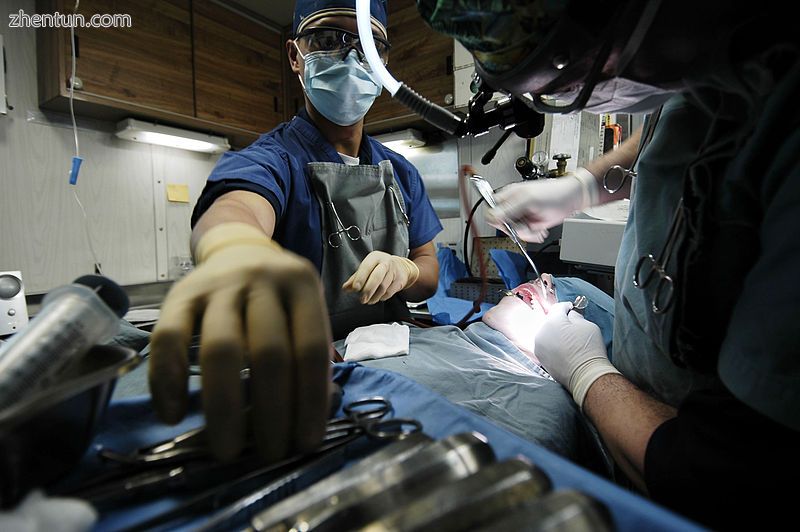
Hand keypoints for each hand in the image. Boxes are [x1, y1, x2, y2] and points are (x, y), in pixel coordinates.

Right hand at [148, 223, 330, 461]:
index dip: (310, 401)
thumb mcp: (305, 312)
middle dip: (272, 413)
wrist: (238, 250)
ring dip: (225, 407)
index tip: (306, 443)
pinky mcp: (178, 295)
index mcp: (302, 285)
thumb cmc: (279, 298)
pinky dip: (168, 381)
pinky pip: (168, 339)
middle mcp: (262, 280)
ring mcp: (218, 286)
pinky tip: (173, 415)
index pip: (310, 349)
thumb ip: (313, 357)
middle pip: (268, 352)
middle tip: (270, 454)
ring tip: (227, 450)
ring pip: (221, 349)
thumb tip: (314, 417)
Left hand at [342, 251, 419, 304]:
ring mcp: (394, 271)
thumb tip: (345, 288)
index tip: (355, 288)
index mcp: (374, 257)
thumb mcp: (367, 268)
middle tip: (362, 299)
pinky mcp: (400, 280)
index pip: (366, 267)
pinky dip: (381, 297)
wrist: (401, 267)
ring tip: (367, 301)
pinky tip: (377, 297)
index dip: (360, 278)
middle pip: (377, 277)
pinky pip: (389, 292)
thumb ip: (355, 278)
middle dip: (368, 289)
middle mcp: (385, 262)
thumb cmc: (379, 267)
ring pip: (383, 287)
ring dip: (374, 297)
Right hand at [486, 168, 598, 242]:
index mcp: (508, 195)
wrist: (572, 199)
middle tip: (526, 225)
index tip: (508, 225)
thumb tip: (492, 217)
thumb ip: (509, 209)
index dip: (498, 220)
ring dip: (526, 233)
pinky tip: (540, 230)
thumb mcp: (528, 200)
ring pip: (514, 232)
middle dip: (515, 228)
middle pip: (503, 224)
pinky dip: (533, 235)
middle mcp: (513, 206)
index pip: (491, 211)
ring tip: (536, 227)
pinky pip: (525, 234)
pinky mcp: (530, 223)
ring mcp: (522, 215)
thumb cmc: (554, 193)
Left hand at [534, 302, 619, 409]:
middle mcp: (541, 332)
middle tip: (572, 325)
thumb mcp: (588, 325)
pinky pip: (546, 345)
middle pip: (550, 320)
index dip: (567, 306)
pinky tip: (564, 349)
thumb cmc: (589, 349)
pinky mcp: (541, 358)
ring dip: (555, 333)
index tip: (573, 308)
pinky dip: (553, 344)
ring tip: (568, 338)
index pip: (558, 307)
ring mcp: (539, 346)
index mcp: (552, 321)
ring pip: (547, 333)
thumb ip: (576, 316)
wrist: (585, 375)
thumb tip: (571, 315)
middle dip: (560, 320)